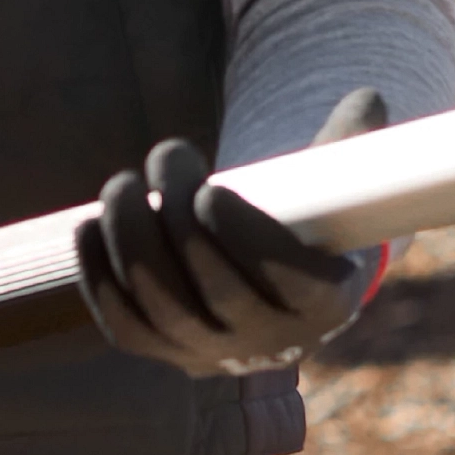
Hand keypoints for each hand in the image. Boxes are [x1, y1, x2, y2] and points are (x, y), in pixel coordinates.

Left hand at [77, 105, 385, 376]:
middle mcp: (269, 343)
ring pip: (164, 308)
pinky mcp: (162, 352)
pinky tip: (89, 227)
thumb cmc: (304, 220)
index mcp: (325, 303)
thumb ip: (352, 145)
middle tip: (166, 156)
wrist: (265, 282)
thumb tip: (366, 99)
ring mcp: (211, 355)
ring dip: (133, 241)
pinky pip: (124, 325)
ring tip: (122, 185)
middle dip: (180, 221)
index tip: (211, 191)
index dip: (244, 239)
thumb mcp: (337, 186)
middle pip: (217, 291)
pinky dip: (100, 278)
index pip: (286, 281)